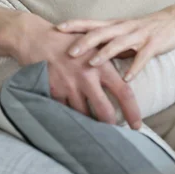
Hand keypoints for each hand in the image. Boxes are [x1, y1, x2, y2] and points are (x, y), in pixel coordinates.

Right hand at [10, 12, 140, 128]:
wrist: (37, 39)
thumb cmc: (67, 40)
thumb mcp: (92, 43)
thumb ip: (110, 56)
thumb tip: (130, 65)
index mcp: (100, 65)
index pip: (124, 92)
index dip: (133, 111)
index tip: (137, 125)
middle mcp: (87, 78)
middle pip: (105, 112)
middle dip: (111, 126)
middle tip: (115, 134)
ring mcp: (69, 87)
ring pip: (84, 116)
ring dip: (89, 124)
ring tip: (94, 128)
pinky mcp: (54, 93)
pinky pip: (66, 112)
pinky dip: (70, 116)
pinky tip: (73, 120)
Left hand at [57, 6, 174, 80]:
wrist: (174, 21)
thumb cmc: (143, 30)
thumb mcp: (122, 32)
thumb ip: (106, 41)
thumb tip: (84, 54)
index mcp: (114, 25)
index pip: (90, 23)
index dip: (74, 24)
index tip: (57, 28)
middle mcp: (124, 28)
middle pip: (101, 32)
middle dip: (84, 42)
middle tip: (69, 52)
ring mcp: (139, 35)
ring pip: (119, 43)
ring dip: (105, 53)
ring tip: (92, 64)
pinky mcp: (153, 44)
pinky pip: (143, 57)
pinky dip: (134, 67)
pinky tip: (127, 78)